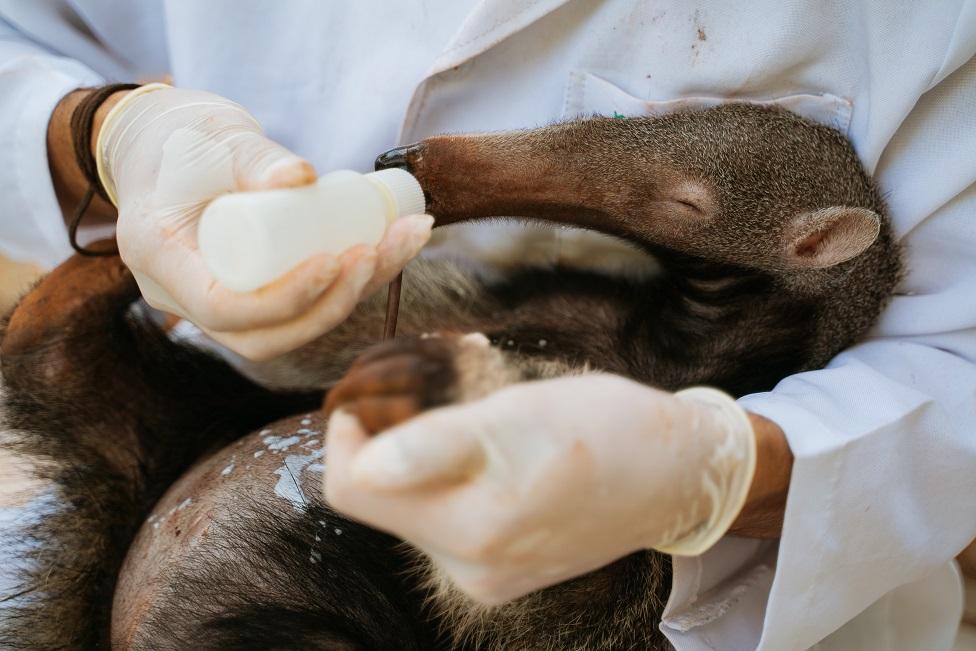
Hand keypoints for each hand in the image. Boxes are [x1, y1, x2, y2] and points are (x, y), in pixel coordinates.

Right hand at [96, 84, 431, 359]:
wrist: (162, 143)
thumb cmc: (181, 136)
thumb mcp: (213, 136)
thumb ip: (253, 155)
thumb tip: (303, 178)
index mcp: (159, 256)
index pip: (223, 309)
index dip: (286, 297)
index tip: (333, 259)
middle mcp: (181, 296)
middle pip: (263, 336)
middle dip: (330, 304)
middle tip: (375, 253)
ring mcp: (215, 302)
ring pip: (287, 328)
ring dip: (351, 295)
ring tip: (400, 243)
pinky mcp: (250, 296)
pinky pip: (299, 307)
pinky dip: (348, 285)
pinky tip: (392, 248)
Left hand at [325, 374, 755, 604]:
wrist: (678, 474)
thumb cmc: (609, 430)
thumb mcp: (521, 416)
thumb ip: (439, 444)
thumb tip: (365, 465)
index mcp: (471, 530)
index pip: (353, 488)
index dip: (349, 430)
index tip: (370, 389)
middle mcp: (469, 567)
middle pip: (382, 496)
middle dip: (392, 433)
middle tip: (430, 383)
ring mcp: (486, 573)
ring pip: (414, 503)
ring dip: (424, 449)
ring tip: (472, 405)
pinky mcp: (501, 567)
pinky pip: (448, 516)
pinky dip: (453, 472)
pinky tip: (489, 441)